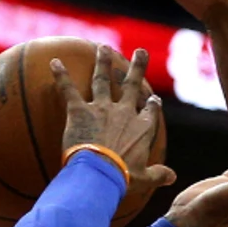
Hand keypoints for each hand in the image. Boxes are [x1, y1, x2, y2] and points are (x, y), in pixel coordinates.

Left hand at [52, 45, 174, 190]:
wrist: (100, 173)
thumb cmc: (123, 177)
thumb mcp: (144, 178)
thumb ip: (158, 174)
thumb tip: (173, 177)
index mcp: (142, 128)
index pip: (150, 111)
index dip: (152, 105)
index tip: (154, 99)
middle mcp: (124, 113)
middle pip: (132, 85)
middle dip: (137, 67)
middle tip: (140, 51)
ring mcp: (101, 109)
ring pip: (103, 80)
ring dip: (103, 63)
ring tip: (103, 48)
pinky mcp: (79, 111)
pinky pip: (68, 90)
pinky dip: (60, 76)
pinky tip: (54, 62)